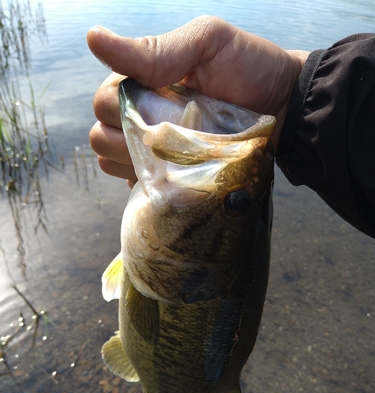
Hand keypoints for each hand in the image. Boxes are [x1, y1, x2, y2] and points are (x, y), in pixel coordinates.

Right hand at [87, 16, 308, 184]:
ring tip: (172, 154)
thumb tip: (93, 38)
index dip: (120, 108)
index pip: (103, 103)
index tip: (157, 108)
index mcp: (143, 83)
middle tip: (167, 133)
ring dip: (133, 160)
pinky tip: (169, 174)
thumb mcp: (206, 44)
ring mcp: (153, 149)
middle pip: (101, 134)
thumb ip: (154, 49)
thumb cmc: (249, 68)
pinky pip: (134, 184)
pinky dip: (143, 181)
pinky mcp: (167, 175)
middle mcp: (142, 116)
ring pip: (110, 160)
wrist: (284, 109)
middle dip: (126, 136)